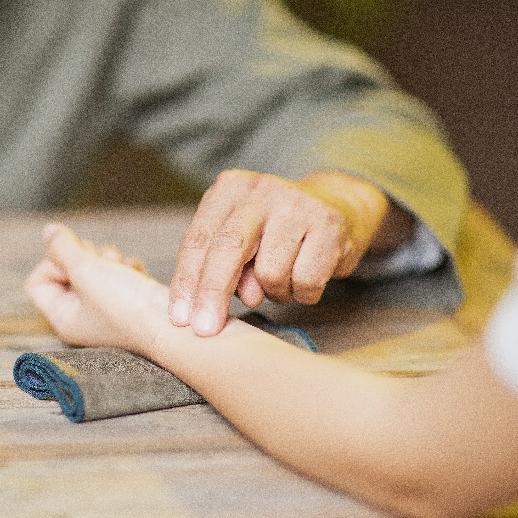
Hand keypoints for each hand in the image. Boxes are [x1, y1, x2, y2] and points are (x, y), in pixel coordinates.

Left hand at [26, 223, 168, 354]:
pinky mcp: (129, 300)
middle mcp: (82, 317)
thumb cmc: (129, 307)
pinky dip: (126, 267)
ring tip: (122, 267)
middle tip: (101, 262)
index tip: (74, 262)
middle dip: (85, 257)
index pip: (38, 282)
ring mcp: (106, 309)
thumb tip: (49, 231)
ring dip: (107, 259)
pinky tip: (137, 272)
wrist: (174, 324)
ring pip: (93, 268)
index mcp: (64, 319)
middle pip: (66, 270)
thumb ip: (62, 247)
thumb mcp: (86, 271)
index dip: (52, 263)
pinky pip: (117, 272)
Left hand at [169, 169, 403, 335]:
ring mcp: (298, 204)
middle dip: (212, 293)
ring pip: (270, 272)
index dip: (186, 282)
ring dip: (273, 292)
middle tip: (205, 329)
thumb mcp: (240, 237)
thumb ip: (224, 265)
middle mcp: (261, 189)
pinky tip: (304, 279)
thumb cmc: (275, 231)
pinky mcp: (330, 225)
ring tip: (281, 281)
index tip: (180, 319)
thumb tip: (240, 298)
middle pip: (228, 248)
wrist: (338, 205)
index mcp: (229, 188)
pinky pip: (306, 280)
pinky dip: (302, 293)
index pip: (199, 239)